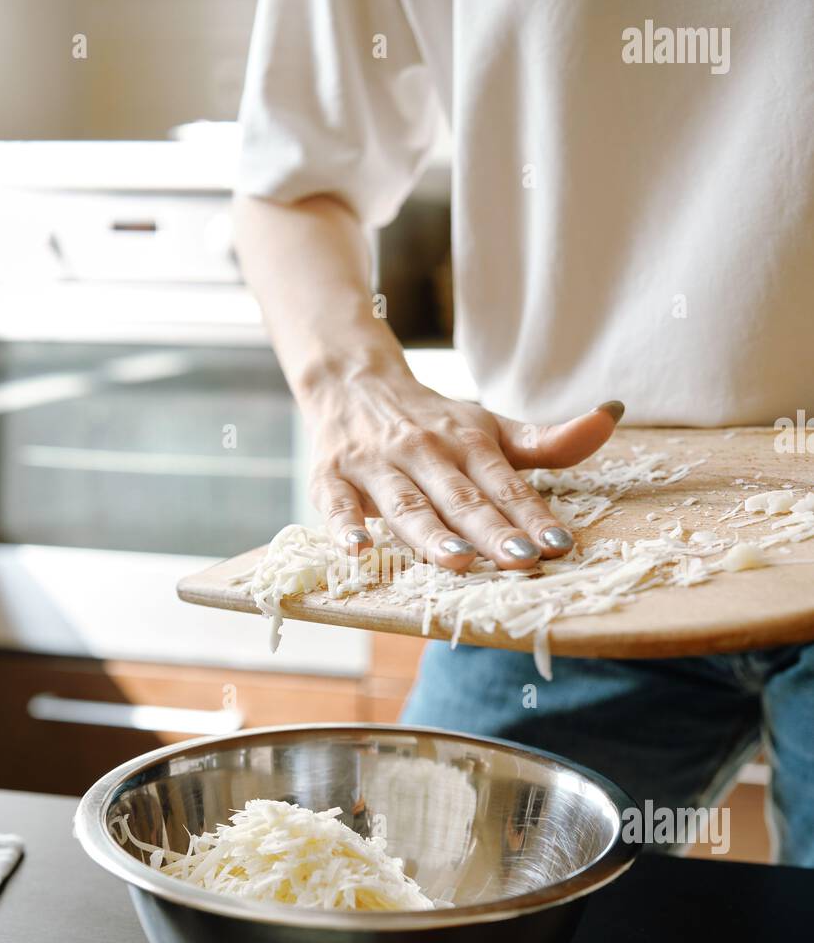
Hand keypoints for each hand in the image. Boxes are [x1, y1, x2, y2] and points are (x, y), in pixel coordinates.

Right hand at [304, 359, 623, 569]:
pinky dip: (345, 527)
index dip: (532, 515)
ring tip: (458, 560)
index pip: (505, 484)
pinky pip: (336, 505)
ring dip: (431, 532)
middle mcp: (425, 451)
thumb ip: (546, 441)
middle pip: (462, 498)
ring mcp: (376, 465)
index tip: (560, 545)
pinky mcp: (331, 477)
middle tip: (519, 560)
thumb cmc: (433, 422)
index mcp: (467, 442)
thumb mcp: (490, 428)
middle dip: (491, 530)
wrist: (351, 381)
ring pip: (407, 503)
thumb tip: (611, 414)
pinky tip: (359, 551)